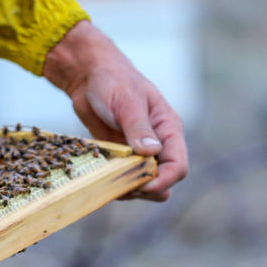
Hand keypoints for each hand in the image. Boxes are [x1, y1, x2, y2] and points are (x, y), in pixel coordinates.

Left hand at [43, 20, 187, 201]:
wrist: (88, 76)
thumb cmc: (112, 81)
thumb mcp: (127, 103)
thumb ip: (139, 128)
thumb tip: (152, 153)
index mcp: (168, 128)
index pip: (178, 165)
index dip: (163, 181)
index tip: (142, 186)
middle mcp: (158, 143)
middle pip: (164, 180)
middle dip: (146, 189)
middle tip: (122, 187)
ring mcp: (140, 151)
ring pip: (146, 183)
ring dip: (132, 190)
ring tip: (113, 186)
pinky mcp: (122, 155)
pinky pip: (126, 178)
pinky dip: (118, 185)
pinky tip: (106, 183)